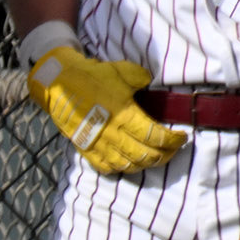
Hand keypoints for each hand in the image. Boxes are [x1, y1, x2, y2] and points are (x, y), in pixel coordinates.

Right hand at [26, 43, 188, 176]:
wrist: (58, 84)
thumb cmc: (92, 76)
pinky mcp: (85, 149)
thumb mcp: (122, 70)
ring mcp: (97, 144)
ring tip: (153, 155)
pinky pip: (107, 168)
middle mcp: (112, 134)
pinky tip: (128, 161)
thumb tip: (152, 83)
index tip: (182, 137)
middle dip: (165, 154)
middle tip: (172, 148)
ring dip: (146, 163)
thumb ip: (142, 78)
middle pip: (146, 155)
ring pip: (129, 165)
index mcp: (124, 115)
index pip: (155, 137)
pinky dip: (122, 168)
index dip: (174, 141)